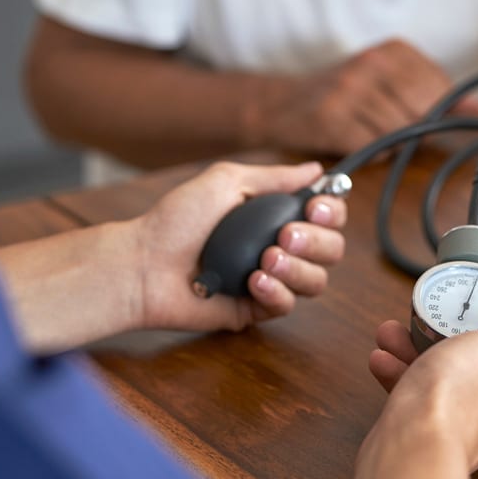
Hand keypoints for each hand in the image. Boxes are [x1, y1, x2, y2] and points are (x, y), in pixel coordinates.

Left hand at [134, 160, 346, 333]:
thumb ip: (275, 178)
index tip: (314, 208)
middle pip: (332, 249)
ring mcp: (270, 279)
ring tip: (264, 260)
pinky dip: (276, 292)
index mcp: (274, 214)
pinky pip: (288, 305)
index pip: (327, 216)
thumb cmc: (177, 220)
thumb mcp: (226, 182)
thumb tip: (317, 170)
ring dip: (297, 268)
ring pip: (317, 281)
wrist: (145, 264)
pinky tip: (252, 282)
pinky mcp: (257, 308)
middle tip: (283, 236)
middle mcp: (279, 245)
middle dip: (316, 241)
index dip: (332, 212)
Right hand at [261, 39, 472, 154]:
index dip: (434, 112)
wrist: (280, 103)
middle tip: (388, 128)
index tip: (418, 118)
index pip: (440, 88)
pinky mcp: (333, 118)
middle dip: (413, 129)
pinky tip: (356, 139)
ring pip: (399, 131)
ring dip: (389, 142)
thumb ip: (434, 94)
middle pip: (422, 111)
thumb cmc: (343, 96)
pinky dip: (370, 151)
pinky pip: (373, 146)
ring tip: (368, 131)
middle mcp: (373, 63)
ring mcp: (351, 89)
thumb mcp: (390, 82)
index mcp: (393, 50)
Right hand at [369, 316, 477, 470]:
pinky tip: (384, 362)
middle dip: (448, 336)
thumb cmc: (461, 394)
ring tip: (393, 336)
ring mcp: (475, 426)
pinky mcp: (442, 436)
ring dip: (418, 353)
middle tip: (429, 322)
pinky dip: (406, 378)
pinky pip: (427, 400)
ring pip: (449, 379)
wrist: (416, 444)